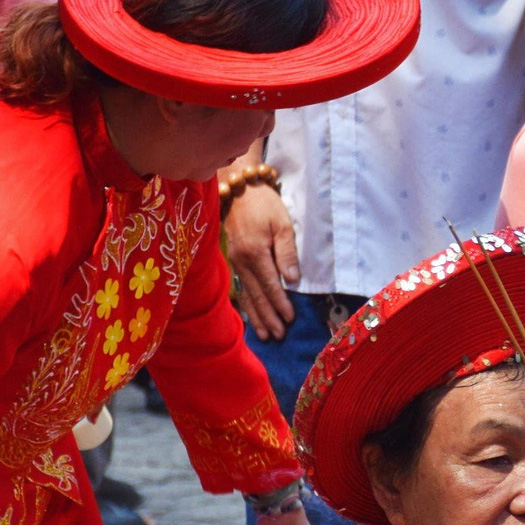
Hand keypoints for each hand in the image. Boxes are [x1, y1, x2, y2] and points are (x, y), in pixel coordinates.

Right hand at [223, 180, 297, 341]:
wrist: (238, 189)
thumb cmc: (264, 205)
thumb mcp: (283, 223)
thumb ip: (287, 252)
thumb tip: (291, 280)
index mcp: (255, 252)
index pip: (270, 285)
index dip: (280, 303)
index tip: (290, 319)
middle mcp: (242, 261)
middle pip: (257, 295)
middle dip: (268, 317)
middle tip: (278, 336)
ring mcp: (235, 261)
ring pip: (247, 294)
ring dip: (256, 316)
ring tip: (265, 334)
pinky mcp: (232, 260)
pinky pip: (240, 287)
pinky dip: (246, 303)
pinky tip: (251, 316)